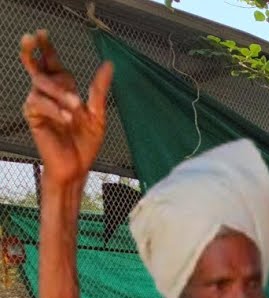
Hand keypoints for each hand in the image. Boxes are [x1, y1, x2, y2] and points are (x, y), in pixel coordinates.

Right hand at [19, 30, 112, 185]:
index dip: (46, 48)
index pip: (52, 65)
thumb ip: (99, 90)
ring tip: (77, 107)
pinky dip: (54, 109)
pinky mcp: (33, 117)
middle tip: (33, 36)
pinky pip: (38, 104)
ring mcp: (39, 105)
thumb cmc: (85, 143)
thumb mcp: (98, 114)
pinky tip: (67, 118)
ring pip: (41, 84)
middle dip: (35, 52)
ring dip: (60, 93)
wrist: (77, 167)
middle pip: (37, 68)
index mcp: (64, 91)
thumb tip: (109, 65)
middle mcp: (49, 94)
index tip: (42, 32)